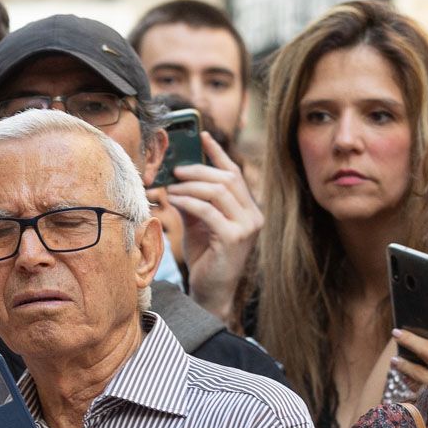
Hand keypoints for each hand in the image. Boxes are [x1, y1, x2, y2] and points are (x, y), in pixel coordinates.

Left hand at [164, 134, 262, 326]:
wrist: (211, 292)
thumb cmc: (206, 257)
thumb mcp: (200, 223)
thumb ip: (194, 201)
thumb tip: (177, 177)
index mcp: (249, 209)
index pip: (235, 173)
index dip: (218, 153)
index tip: (203, 136)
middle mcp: (254, 216)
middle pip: (227, 179)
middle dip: (199, 170)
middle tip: (176, 170)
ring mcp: (246, 228)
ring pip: (218, 191)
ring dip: (191, 185)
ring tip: (172, 186)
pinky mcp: (233, 239)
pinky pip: (208, 211)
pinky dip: (189, 202)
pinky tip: (175, 200)